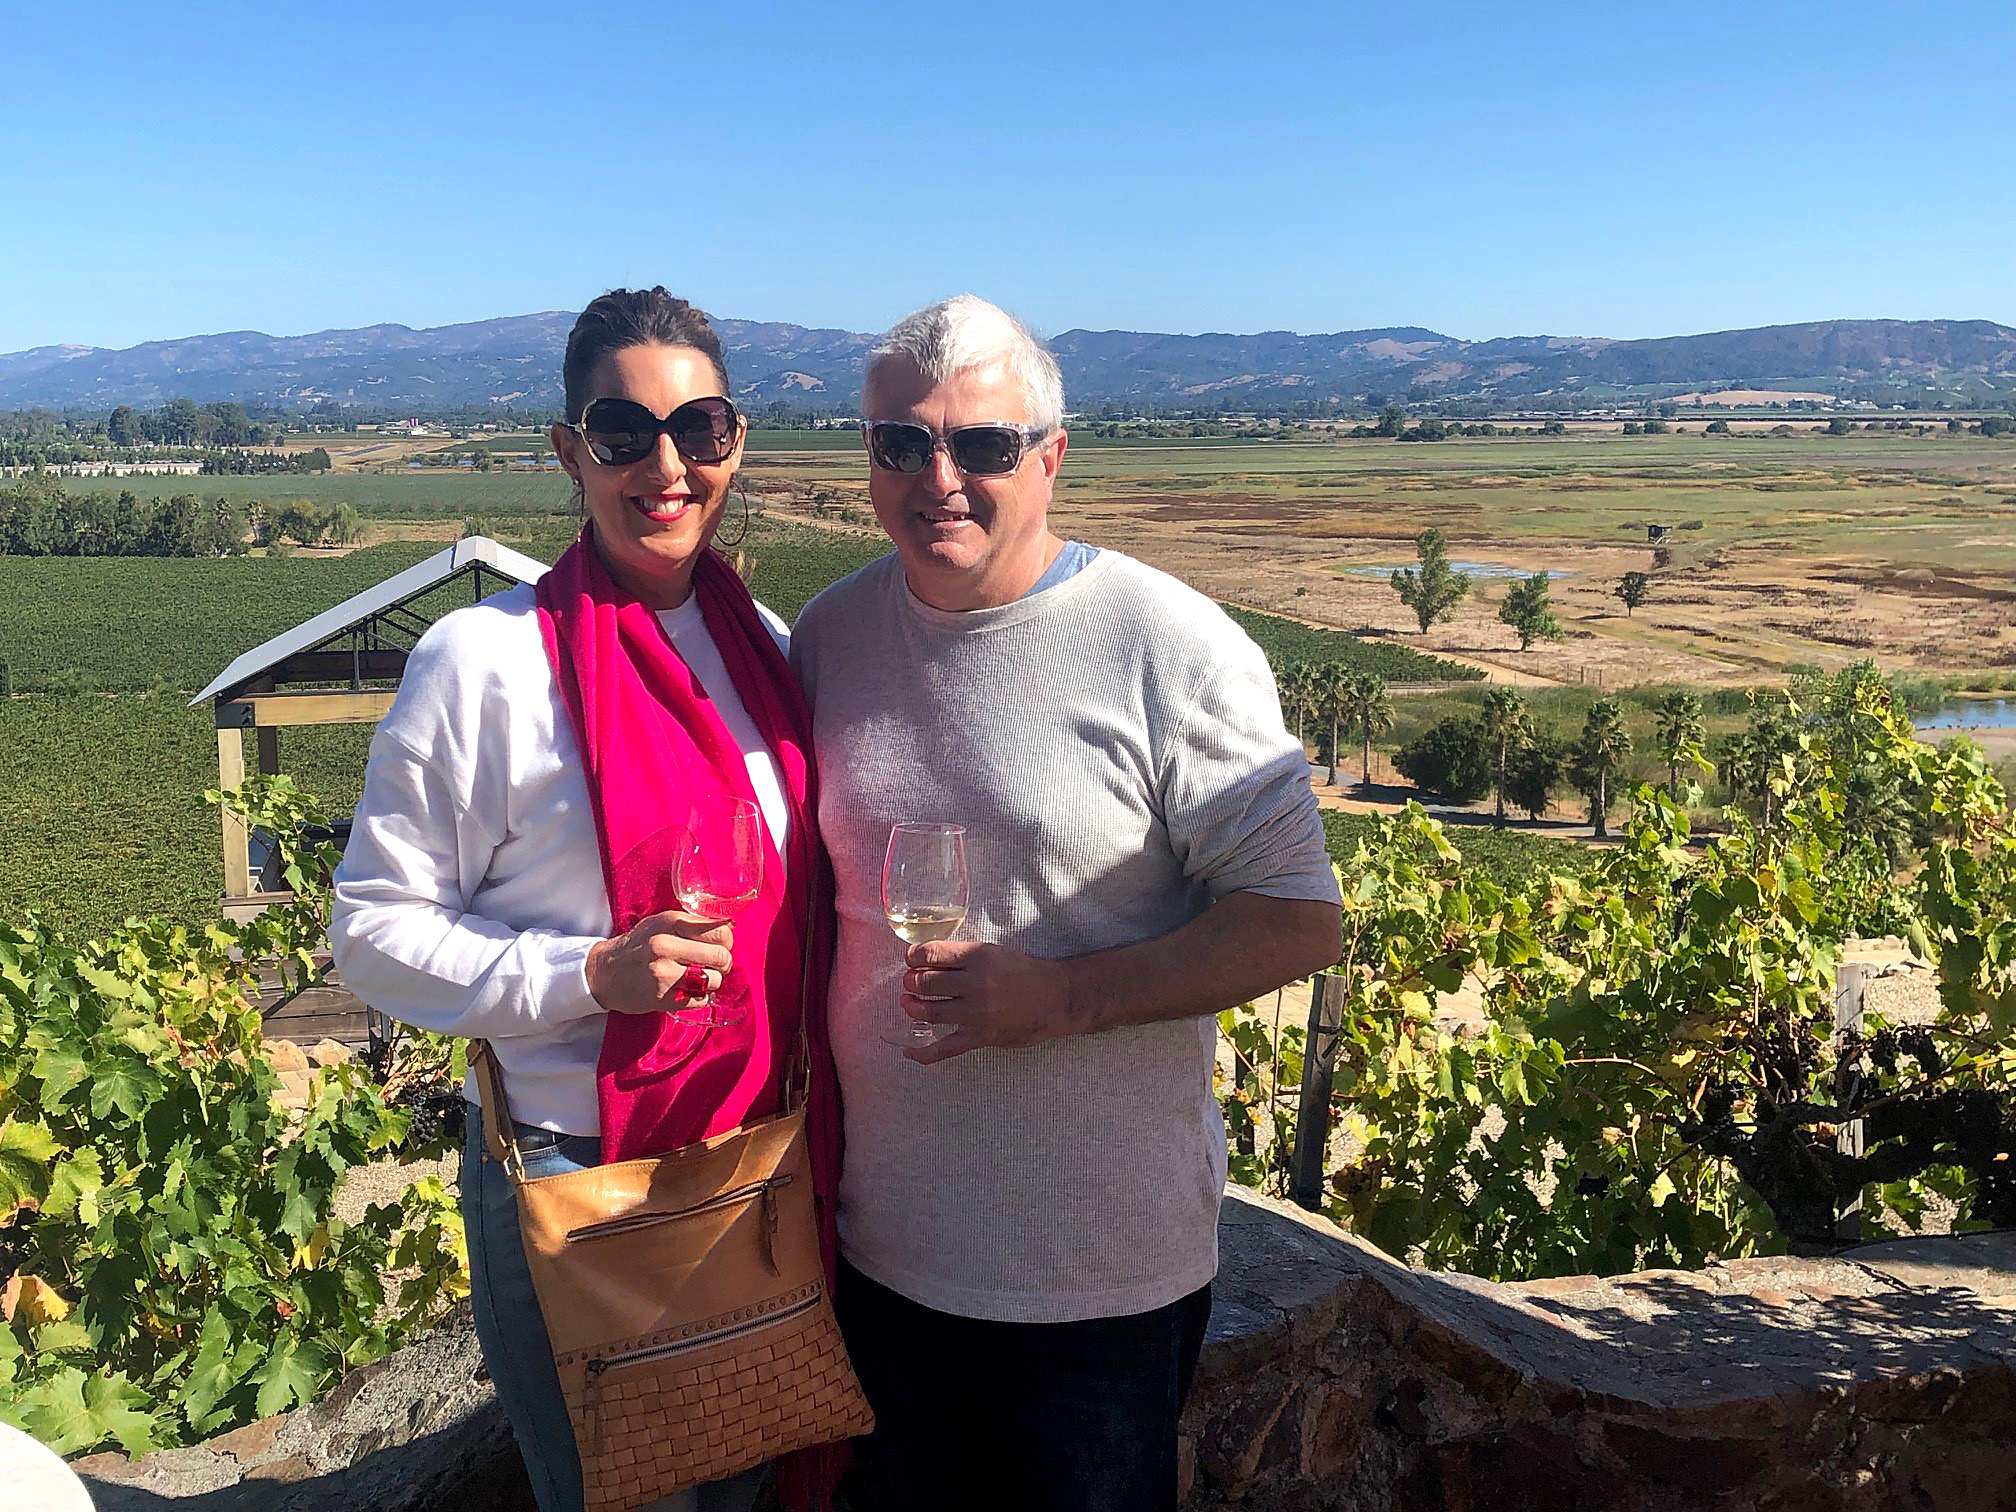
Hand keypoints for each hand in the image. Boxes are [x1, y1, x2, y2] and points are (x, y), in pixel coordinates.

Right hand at [586, 911, 733, 1015]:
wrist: (605, 972)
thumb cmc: (639, 946)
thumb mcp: (662, 923)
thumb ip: (692, 923)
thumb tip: (729, 927)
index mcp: (670, 923)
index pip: (720, 931)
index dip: (725, 941)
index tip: (719, 945)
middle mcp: (666, 945)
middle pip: (721, 957)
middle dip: (723, 963)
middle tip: (714, 965)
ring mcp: (664, 973)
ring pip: (714, 980)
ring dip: (712, 981)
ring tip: (698, 978)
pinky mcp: (663, 998)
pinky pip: (700, 999)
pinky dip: (699, 997)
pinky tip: (686, 990)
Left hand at [899, 940, 1076, 1064]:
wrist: (1057, 997)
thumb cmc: (1025, 972)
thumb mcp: (993, 952)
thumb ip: (962, 957)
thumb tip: (925, 962)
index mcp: (977, 956)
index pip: (930, 953)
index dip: (912, 957)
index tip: (910, 960)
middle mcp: (975, 983)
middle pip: (926, 982)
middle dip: (911, 982)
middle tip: (910, 983)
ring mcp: (977, 1012)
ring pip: (929, 1012)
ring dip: (912, 1008)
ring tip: (909, 1004)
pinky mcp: (981, 1036)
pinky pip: (945, 1048)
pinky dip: (923, 1052)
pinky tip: (909, 1050)